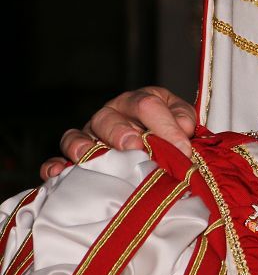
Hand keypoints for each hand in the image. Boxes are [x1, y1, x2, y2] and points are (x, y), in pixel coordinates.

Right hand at [40, 87, 196, 178]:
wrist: (161, 143)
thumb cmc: (170, 130)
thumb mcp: (182, 118)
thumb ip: (184, 120)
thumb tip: (182, 129)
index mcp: (139, 102)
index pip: (147, 105)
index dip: (165, 126)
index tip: (182, 149)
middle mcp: (112, 115)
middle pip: (108, 118)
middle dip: (120, 132)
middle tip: (134, 146)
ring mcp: (91, 136)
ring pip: (78, 135)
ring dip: (83, 146)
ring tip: (90, 156)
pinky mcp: (78, 157)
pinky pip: (59, 159)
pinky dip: (56, 165)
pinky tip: (59, 172)